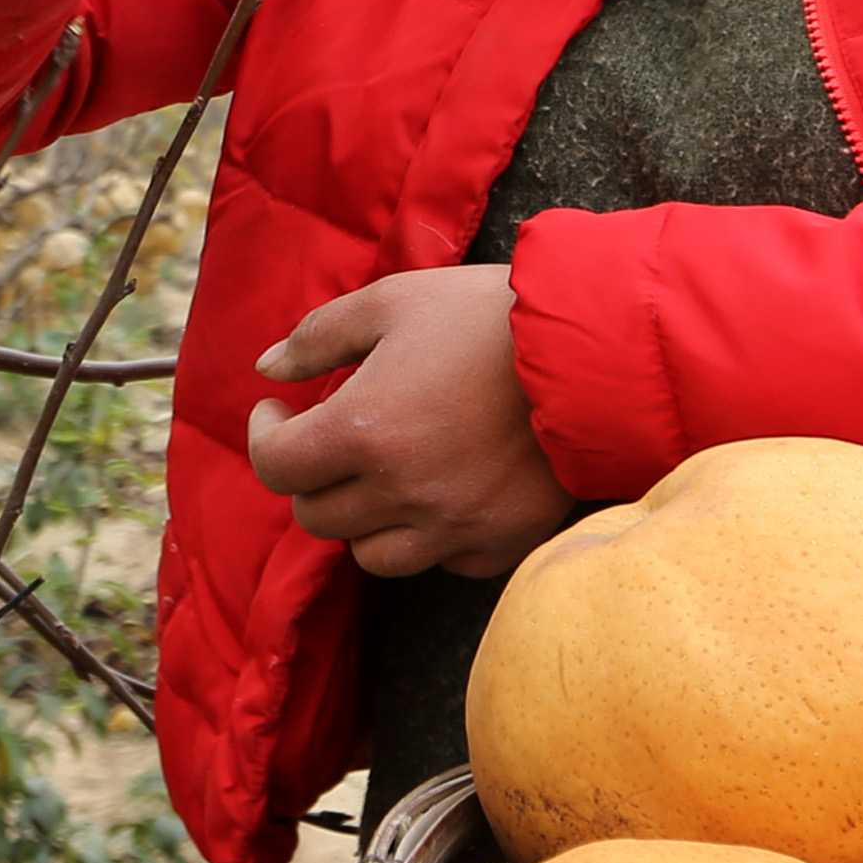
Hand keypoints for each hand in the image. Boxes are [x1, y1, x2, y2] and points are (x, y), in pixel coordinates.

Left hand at [246, 267, 576, 578]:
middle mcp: (403, 492)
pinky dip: (430, 536)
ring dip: (363, 517)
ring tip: (382, 473)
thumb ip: (318, 337)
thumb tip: (268, 368)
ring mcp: (454, 526)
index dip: (264, 436)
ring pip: (372, 555)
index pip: (277, 466)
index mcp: (366, 431)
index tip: (277, 411)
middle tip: (331, 436)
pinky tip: (442, 492)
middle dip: (311, 475)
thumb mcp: (394, 301)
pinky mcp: (501, 542)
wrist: (598, 352)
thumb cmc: (490, 317)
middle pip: (317, 516)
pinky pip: (442, 561)